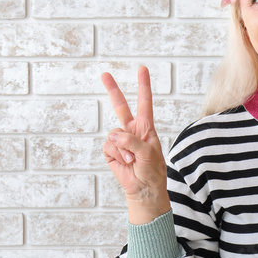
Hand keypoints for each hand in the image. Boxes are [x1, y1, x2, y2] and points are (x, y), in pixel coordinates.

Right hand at [101, 66, 170, 223]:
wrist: (144, 188)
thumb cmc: (152, 171)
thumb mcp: (149, 153)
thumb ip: (132, 141)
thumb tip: (114, 136)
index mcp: (146, 127)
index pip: (144, 102)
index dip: (143, 86)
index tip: (142, 69)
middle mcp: (132, 130)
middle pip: (121, 106)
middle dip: (113, 90)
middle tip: (104, 74)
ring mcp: (120, 140)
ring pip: (114, 134)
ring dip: (123, 148)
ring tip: (133, 160)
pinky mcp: (111, 151)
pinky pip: (108, 147)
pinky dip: (116, 155)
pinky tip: (125, 162)